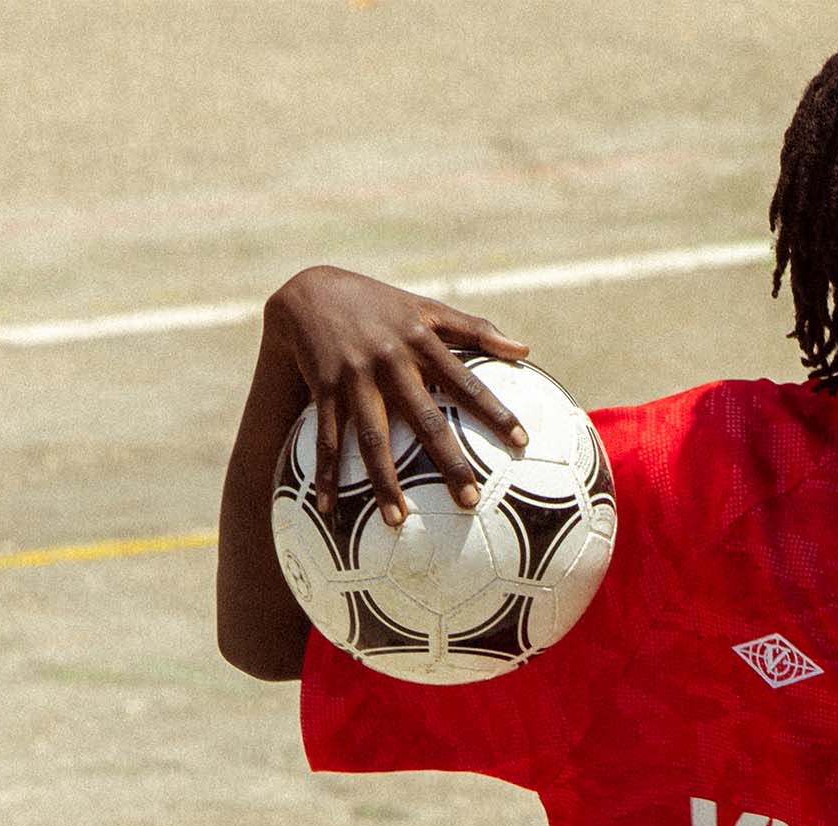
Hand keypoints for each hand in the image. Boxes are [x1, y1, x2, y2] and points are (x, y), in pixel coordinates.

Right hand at [262, 265, 532, 526]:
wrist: (312, 290)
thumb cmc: (382, 307)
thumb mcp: (428, 309)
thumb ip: (477, 330)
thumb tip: (526, 351)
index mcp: (421, 343)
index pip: (466, 383)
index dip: (494, 412)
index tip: (522, 443)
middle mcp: (391, 361)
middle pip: (424, 419)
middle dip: (448, 461)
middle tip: (470, 502)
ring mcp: (356, 377)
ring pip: (373, 437)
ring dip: (384, 481)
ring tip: (396, 523)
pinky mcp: (325, 388)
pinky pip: (327, 437)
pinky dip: (325, 473)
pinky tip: (328, 509)